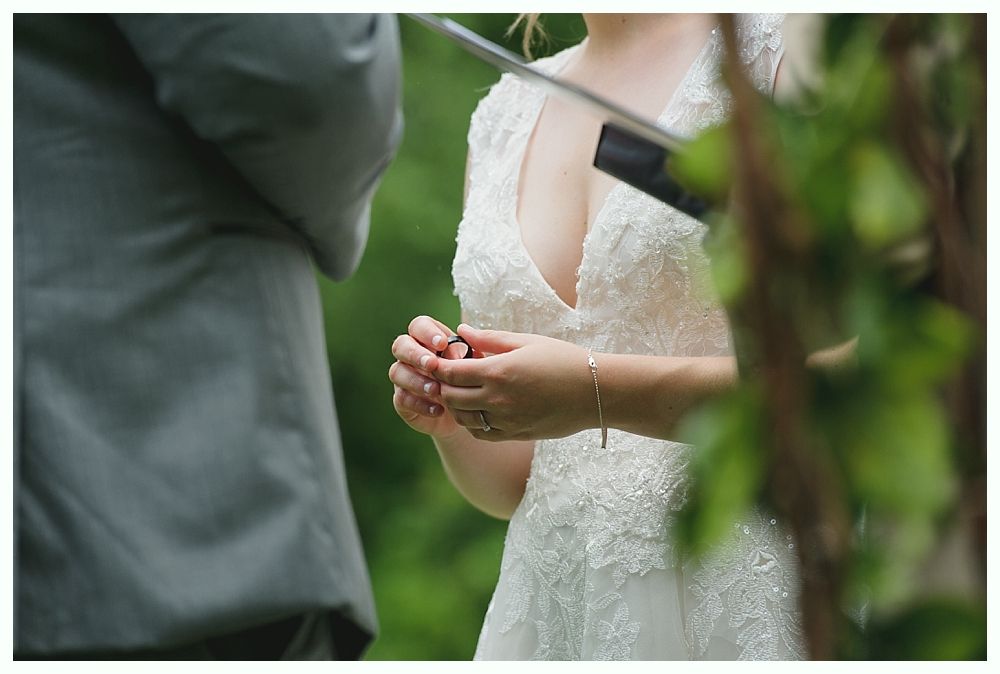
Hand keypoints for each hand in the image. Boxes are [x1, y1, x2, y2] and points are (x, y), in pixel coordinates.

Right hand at [389, 315, 464, 439]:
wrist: (466, 413)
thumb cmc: (471, 380)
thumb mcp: (474, 366)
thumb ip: (466, 354)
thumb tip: (454, 350)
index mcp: (429, 340)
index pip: (419, 325)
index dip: (427, 332)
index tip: (442, 343)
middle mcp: (412, 356)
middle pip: (400, 344)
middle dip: (415, 354)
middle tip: (432, 364)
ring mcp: (404, 378)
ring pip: (396, 371)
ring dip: (416, 380)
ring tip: (436, 390)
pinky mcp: (402, 400)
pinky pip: (401, 398)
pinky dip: (419, 404)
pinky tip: (437, 410)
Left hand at [433, 325, 595, 440]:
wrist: (596, 392)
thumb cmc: (563, 359)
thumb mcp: (526, 342)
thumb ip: (490, 338)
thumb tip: (463, 331)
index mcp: (497, 372)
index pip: (450, 373)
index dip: (437, 366)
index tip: (436, 360)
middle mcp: (497, 400)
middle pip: (451, 398)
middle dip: (443, 386)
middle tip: (447, 376)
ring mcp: (506, 421)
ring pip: (463, 419)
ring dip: (456, 406)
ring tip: (462, 391)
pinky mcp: (515, 434)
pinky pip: (481, 433)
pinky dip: (473, 423)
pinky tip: (479, 409)